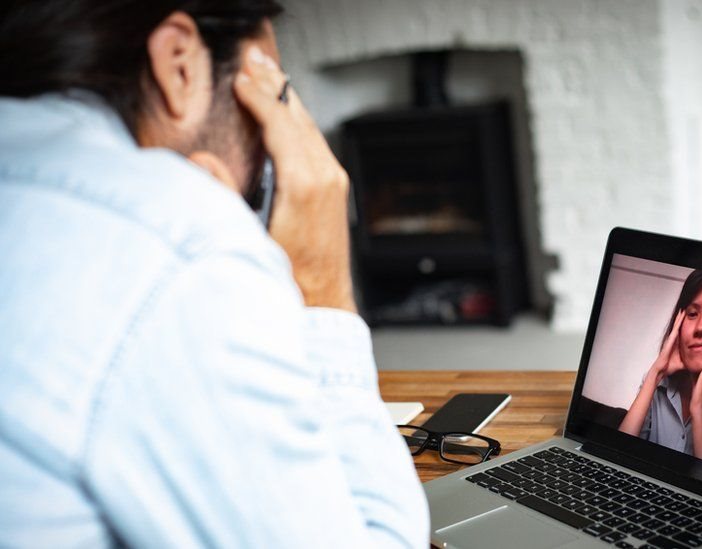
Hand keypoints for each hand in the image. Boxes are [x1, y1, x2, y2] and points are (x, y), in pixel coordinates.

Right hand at [233, 45, 355, 311]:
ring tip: (267, 75)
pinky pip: (316, 141)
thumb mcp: (246, 238)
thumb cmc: (288, 278)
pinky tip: (286, 113)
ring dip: (287, 99)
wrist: (323, 302)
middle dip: (274, 86)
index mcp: (304, 185)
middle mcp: (325, 177)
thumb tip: (201, 161)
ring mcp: (335, 180)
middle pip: (297, 117)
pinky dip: (298, 120)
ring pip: (310, 126)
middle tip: (254, 60)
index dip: (258, 97)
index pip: (280, 125)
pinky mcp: (336, 187)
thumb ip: (223, 197)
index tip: (241, 78)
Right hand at [648, 310, 686, 382]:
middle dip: (682, 319)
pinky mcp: (670, 338)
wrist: (662, 370)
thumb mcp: (683, 362)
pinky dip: (678, 321)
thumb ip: (689, 360)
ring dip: (680, 317)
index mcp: (677, 344)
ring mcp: (671, 338)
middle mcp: (674, 340)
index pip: (683, 333)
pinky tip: (681, 315)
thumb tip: (698, 362)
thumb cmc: (670, 366)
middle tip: (686, 310)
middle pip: (679, 327)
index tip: (690, 319)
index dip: (686, 326)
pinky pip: (676, 328)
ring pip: (677, 325)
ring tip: (684, 309)